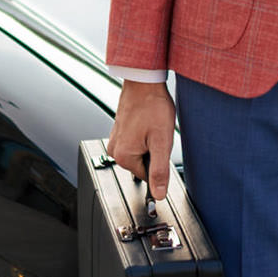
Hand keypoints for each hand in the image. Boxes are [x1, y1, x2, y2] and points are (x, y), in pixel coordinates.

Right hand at [107, 80, 176, 199]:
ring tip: (152, 126)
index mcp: (124, 156)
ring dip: (149, 142)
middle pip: (142, 164)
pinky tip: (148, 122)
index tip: (160, 145)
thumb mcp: (161, 141)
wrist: (144, 82)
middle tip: (157, 133)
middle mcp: (115, 150)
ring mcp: (116, 139)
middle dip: (154, 151)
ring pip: (140, 152)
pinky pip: (135, 142)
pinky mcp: (119, 131)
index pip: (147, 176)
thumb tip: (159, 194)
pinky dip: (144, 135)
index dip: (159, 162)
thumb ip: (159, 171)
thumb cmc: (153, 107)